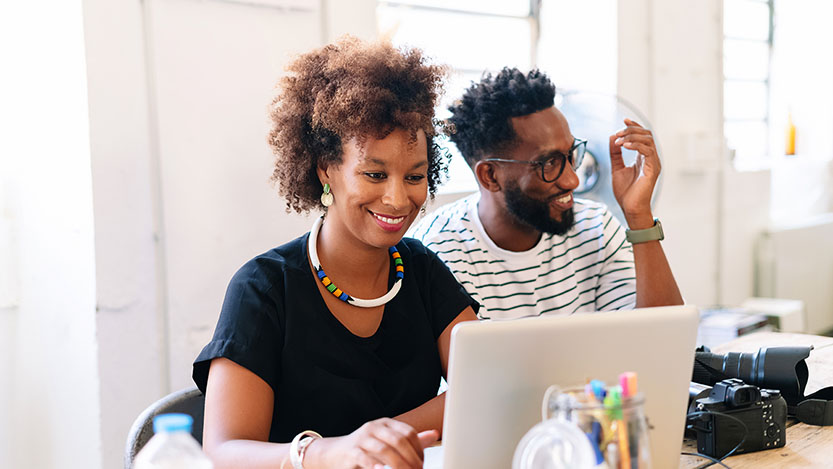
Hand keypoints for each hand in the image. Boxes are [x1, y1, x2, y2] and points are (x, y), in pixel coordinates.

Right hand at [316, 418, 438, 468]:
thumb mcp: (388, 442)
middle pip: (399, 441)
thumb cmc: (365, 449)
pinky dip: (376, 466)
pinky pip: (365, 459)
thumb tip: (434, 434)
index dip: (419, 450)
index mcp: (386, 423)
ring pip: (384, 450)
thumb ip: (410, 441)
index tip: (422, 464)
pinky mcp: (351, 452)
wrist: (334, 453)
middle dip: (411, 460)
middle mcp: (374, 427)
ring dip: (398, 466)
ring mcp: (362, 438)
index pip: (408, 433)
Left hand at [609, 118, 660, 227]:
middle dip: (631, 130)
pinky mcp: (653, 169)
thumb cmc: (626, 192)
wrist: (630, 208)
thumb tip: (613, 137)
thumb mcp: (616, 168)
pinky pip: (648, 151)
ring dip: (632, 137)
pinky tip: (624, 146)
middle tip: (617, 134)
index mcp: (643, 157)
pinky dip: (636, 145)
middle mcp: (651, 158)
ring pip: (648, 140)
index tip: (624, 120)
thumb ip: (615, 153)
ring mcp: (653, 163)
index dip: (634, 126)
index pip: (642, 136)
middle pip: (646, 134)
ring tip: (619, 141)